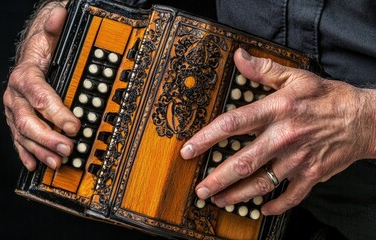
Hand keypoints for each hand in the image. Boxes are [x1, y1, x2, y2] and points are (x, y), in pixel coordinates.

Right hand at [3, 4, 79, 170]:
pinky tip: (33, 164)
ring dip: (40, 150)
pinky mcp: (17, 121)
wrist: (27, 60)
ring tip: (56, 162)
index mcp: (25, 77)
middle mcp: (16, 96)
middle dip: (49, 137)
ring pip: (24, 134)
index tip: (74, 124)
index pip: (39, 96)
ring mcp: (15, 111)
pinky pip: (18, 140)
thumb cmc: (41, 51)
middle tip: (68, 148)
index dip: (56, 112)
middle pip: (29, 120)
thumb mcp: (49, 36)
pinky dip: (26, 153)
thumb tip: (62, 13)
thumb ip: (54, 28)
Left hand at [180, 48, 375, 215]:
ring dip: (237, 195)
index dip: (206, 138)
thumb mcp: (295, 76)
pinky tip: (261, 209)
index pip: (233, 124)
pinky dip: (275, 205)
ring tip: (218, 200)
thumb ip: (263, 69)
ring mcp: (298, 159)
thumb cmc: (327, 97)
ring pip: (262, 183)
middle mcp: (284, 137)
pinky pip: (291, 196)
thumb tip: (238, 57)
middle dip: (217, 178)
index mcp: (277, 110)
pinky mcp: (312, 175)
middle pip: (243, 162)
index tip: (188, 150)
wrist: (365, 119)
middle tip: (199, 189)